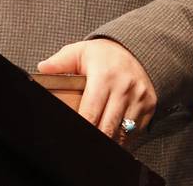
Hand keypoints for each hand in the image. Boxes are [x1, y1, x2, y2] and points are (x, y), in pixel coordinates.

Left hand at [37, 39, 156, 140]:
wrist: (134, 49)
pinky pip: (136, 131)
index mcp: (104, 76)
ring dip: (110, 139)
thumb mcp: (79, 52)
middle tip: (85, 142)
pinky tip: (113, 133)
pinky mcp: (150, 105)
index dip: (82, 127)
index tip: (75, 133)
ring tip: (98, 138)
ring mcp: (139, 98)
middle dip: (95, 137)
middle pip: (107, 127)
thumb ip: (60, 62)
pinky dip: (125, 136)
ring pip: (123, 133)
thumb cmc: (103, 55)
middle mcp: (124, 88)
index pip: (90, 113)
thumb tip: (42, 68)